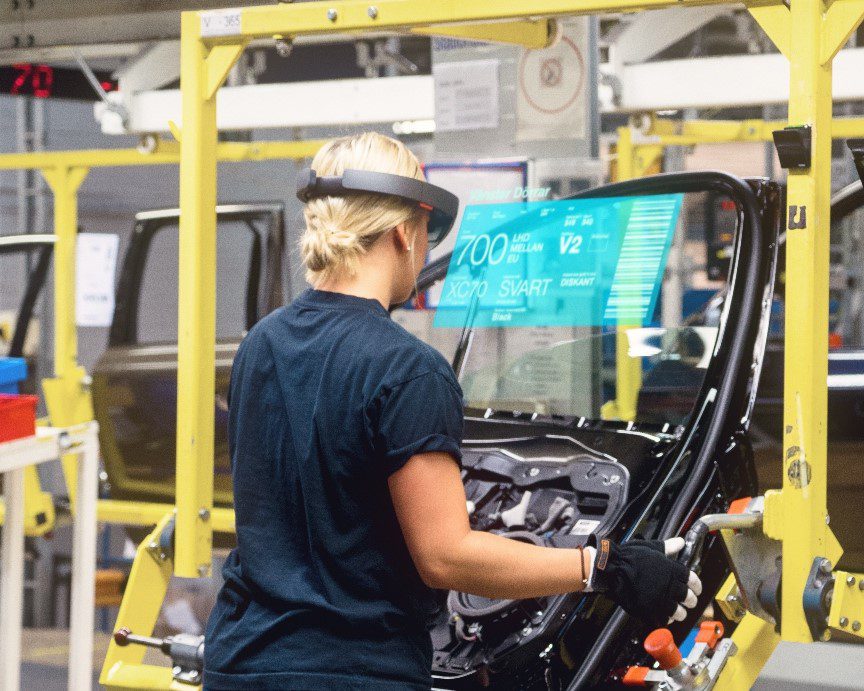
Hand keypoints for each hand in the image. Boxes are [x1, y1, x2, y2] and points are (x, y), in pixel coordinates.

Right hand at [584, 536, 701, 626]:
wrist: (613, 570)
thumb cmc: (629, 557)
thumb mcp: (651, 547)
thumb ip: (668, 546)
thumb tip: (680, 542)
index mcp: (673, 571)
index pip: (694, 581)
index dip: (697, 586)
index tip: (696, 588)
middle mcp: (671, 587)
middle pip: (689, 599)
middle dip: (690, 600)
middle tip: (687, 600)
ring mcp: (662, 601)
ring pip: (680, 613)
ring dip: (679, 612)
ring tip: (676, 610)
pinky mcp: (651, 612)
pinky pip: (665, 621)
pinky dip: (666, 619)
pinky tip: (663, 615)